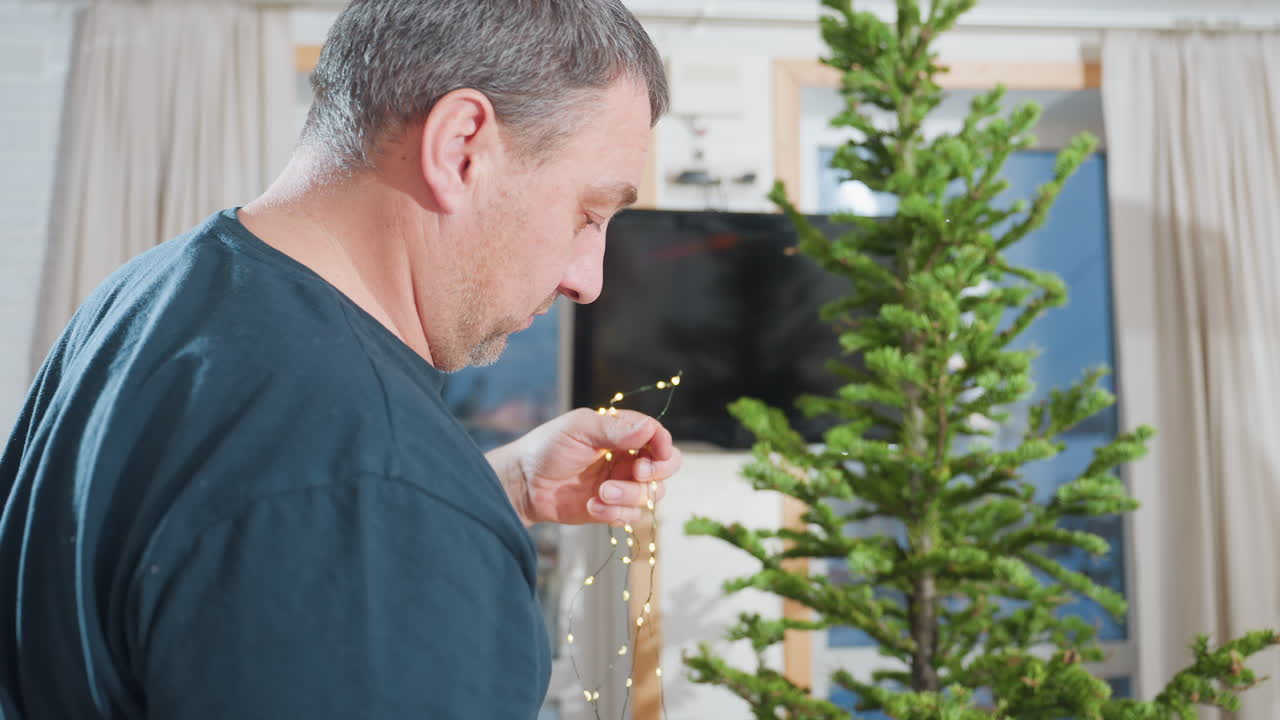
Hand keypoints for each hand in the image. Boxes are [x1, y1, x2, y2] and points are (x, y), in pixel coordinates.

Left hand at [488, 408, 682, 526]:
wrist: (523, 483)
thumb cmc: (547, 447)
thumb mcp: (579, 428)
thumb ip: (614, 429)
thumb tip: (648, 428)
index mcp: (622, 433)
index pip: (658, 436)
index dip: (663, 445)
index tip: (656, 453)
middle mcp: (627, 458)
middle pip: (665, 467)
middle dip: (655, 472)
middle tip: (636, 472)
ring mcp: (621, 485)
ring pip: (650, 495)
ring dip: (629, 496)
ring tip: (601, 493)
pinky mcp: (611, 509)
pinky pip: (630, 516)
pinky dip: (615, 513)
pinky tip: (592, 506)